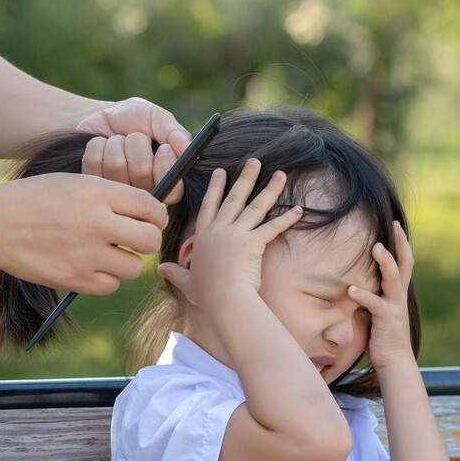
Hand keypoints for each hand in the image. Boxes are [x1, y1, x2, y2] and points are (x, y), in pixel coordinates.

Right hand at [0, 172, 167, 294]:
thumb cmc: (34, 199)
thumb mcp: (73, 183)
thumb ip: (110, 195)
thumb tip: (147, 211)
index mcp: (97, 193)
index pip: (150, 207)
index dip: (157, 216)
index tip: (152, 220)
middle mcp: (96, 223)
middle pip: (150, 240)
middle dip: (146, 239)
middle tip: (134, 239)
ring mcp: (86, 254)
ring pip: (135, 266)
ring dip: (126, 261)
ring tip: (107, 253)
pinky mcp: (75, 279)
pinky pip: (112, 285)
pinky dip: (106, 278)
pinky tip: (91, 266)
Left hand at [77, 98, 191, 201]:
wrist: (102, 115)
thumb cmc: (135, 118)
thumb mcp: (158, 119)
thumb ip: (175, 132)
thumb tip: (188, 147)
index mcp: (165, 180)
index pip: (173, 191)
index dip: (165, 167)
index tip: (163, 147)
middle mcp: (142, 190)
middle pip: (141, 172)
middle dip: (136, 144)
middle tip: (134, 137)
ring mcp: (117, 189)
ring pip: (116, 166)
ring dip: (116, 143)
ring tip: (118, 140)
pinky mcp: (95, 182)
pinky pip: (95, 162)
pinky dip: (98, 144)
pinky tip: (102, 145)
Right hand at [157, 158, 298, 309]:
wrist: (223, 299)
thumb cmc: (206, 293)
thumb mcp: (185, 281)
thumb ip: (174, 272)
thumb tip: (160, 269)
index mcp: (204, 236)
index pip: (209, 205)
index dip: (215, 187)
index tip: (220, 171)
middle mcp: (220, 230)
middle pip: (235, 198)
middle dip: (245, 177)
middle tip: (254, 161)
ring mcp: (237, 234)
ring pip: (256, 206)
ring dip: (270, 189)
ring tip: (280, 174)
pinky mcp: (254, 243)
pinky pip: (273, 227)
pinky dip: (287, 219)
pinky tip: (299, 210)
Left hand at [349, 221, 414, 369]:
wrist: (394, 362)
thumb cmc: (382, 337)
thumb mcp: (376, 312)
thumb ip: (370, 296)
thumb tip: (351, 281)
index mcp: (398, 293)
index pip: (404, 263)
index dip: (401, 244)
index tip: (396, 225)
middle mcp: (399, 296)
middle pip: (404, 264)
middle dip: (400, 244)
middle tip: (394, 225)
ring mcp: (395, 307)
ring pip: (394, 279)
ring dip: (385, 263)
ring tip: (376, 248)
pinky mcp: (387, 319)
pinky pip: (375, 304)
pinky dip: (363, 295)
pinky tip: (351, 288)